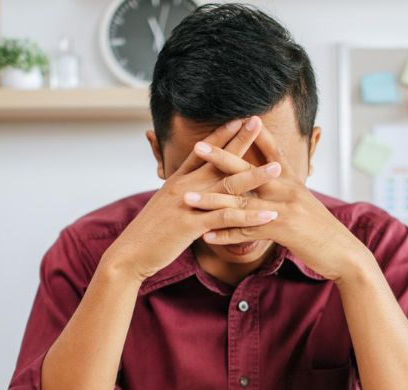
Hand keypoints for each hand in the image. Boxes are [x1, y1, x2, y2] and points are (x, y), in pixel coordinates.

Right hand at [103, 119, 283, 281]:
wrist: (130, 253)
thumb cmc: (150, 232)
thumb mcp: (166, 206)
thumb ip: (182, 193)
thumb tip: (196, 189)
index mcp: (178, 180)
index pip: (203, 151)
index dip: (221, 134)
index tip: (238, 118)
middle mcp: (184, 187)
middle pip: (218, 160)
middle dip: (240, 141)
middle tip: (258, 120)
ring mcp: (189, 205)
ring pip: (227, 186)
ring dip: (254, 176)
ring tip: (277, 168)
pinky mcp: (192, 226)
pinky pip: (225, 218)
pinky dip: (249, 217)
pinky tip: (268, 215)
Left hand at [182, 123, 372, 282]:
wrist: (345, 254)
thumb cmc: (322, 231)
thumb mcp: (305, 205)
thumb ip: (286, 192)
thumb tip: (273, 181)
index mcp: (292, 181)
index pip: (272, 151)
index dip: (255, 135)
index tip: (235, 118)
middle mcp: (288, 190)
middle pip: (250, 169)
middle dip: (221, 157)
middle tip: (198, 146)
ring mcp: (285, 209)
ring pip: (242, 201)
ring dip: (213, 199)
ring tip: (188, 197)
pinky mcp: (283, 230)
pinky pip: (248, 232)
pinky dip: (226, 235)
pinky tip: (206, 236)